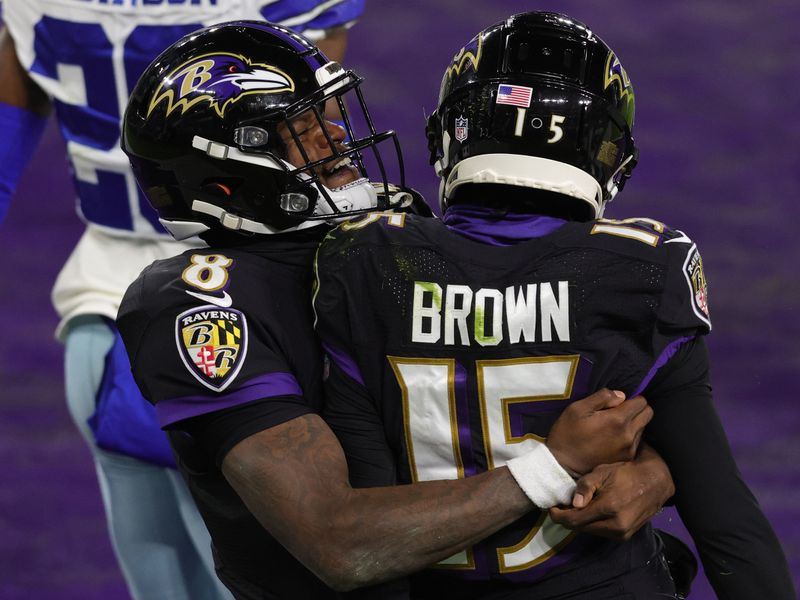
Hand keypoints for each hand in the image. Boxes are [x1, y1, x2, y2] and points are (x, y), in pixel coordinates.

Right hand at [546, 389, 651, 474]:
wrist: (563, 464)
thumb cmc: (567, 433)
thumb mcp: (577, 408)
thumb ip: (601, 397)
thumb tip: (621, 396)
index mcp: (617, 420)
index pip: (641, 402)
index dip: (631, 398)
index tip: (617, 403)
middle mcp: (628, 435)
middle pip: (648, 414)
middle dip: (636, 409)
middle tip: (618, 412)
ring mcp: (629, 449)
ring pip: (643, 428)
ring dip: (633, 423)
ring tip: (612, 427)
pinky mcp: (627, 459)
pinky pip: (637, 441)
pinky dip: (629, 436)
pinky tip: (612, 438)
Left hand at [548, 444, 674, 540]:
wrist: (655, 482)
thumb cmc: (626, 472)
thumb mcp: (603, 472)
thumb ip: (586, 486)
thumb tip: (574, 504)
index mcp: (608, 508)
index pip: (574, 520)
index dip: (558, 516)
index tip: (551, 508)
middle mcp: (616, 525)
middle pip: (580, 528)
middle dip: (567, 518)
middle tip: (561, 506)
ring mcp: (622, 533)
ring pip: (590, 531)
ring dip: (579, 522)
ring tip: (575, 508)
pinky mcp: (626, 536)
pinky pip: (601, 533)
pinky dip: (591, 524)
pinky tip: (590, 512)